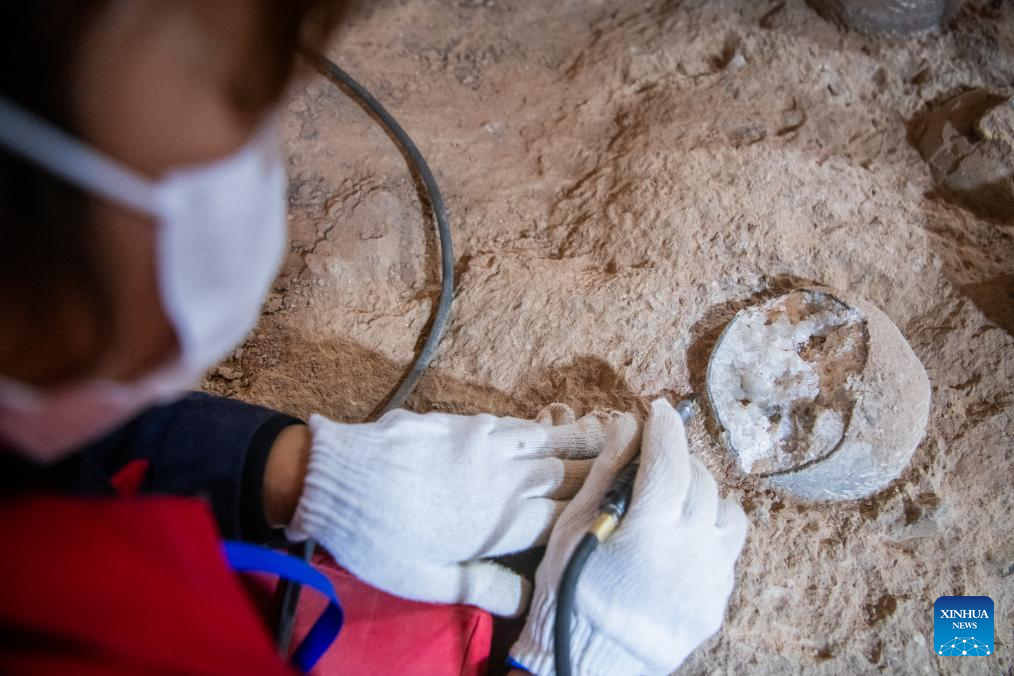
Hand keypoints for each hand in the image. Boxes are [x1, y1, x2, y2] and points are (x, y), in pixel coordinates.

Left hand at [285, 404, 609, 616]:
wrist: (337, 477)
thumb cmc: (380, 538)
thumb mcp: (430, 580)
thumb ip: (485, 587)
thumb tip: (531, 601)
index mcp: (500, 522)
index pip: (563, 520)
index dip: (593, 515)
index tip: (623, 509)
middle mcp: (504, 479)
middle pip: (563, 477)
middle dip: (599, 475)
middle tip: (633, 466)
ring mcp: (485, 445)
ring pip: (545, 444)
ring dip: (579, 444)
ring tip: (610, 438)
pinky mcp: (464, 423)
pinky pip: (514, 423)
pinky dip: (539, 427)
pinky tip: (548, 426)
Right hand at [510, 399, 748, 674]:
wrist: (586, 661)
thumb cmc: (568, 590)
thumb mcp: (573, 527)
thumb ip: (606, 473)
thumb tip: (627, 425)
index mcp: (650, 529)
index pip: (670, 458)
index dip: (664, 428)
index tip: (658, 410)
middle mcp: (690, 550)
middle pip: (701, 481)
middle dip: (679, 460)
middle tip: (655, 460)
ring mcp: (709, 579)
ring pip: (727, 514)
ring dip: (704, 497)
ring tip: (675, 501)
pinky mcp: (716, 603)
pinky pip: (726, 552)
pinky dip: (708, 534)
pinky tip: (681, 540)